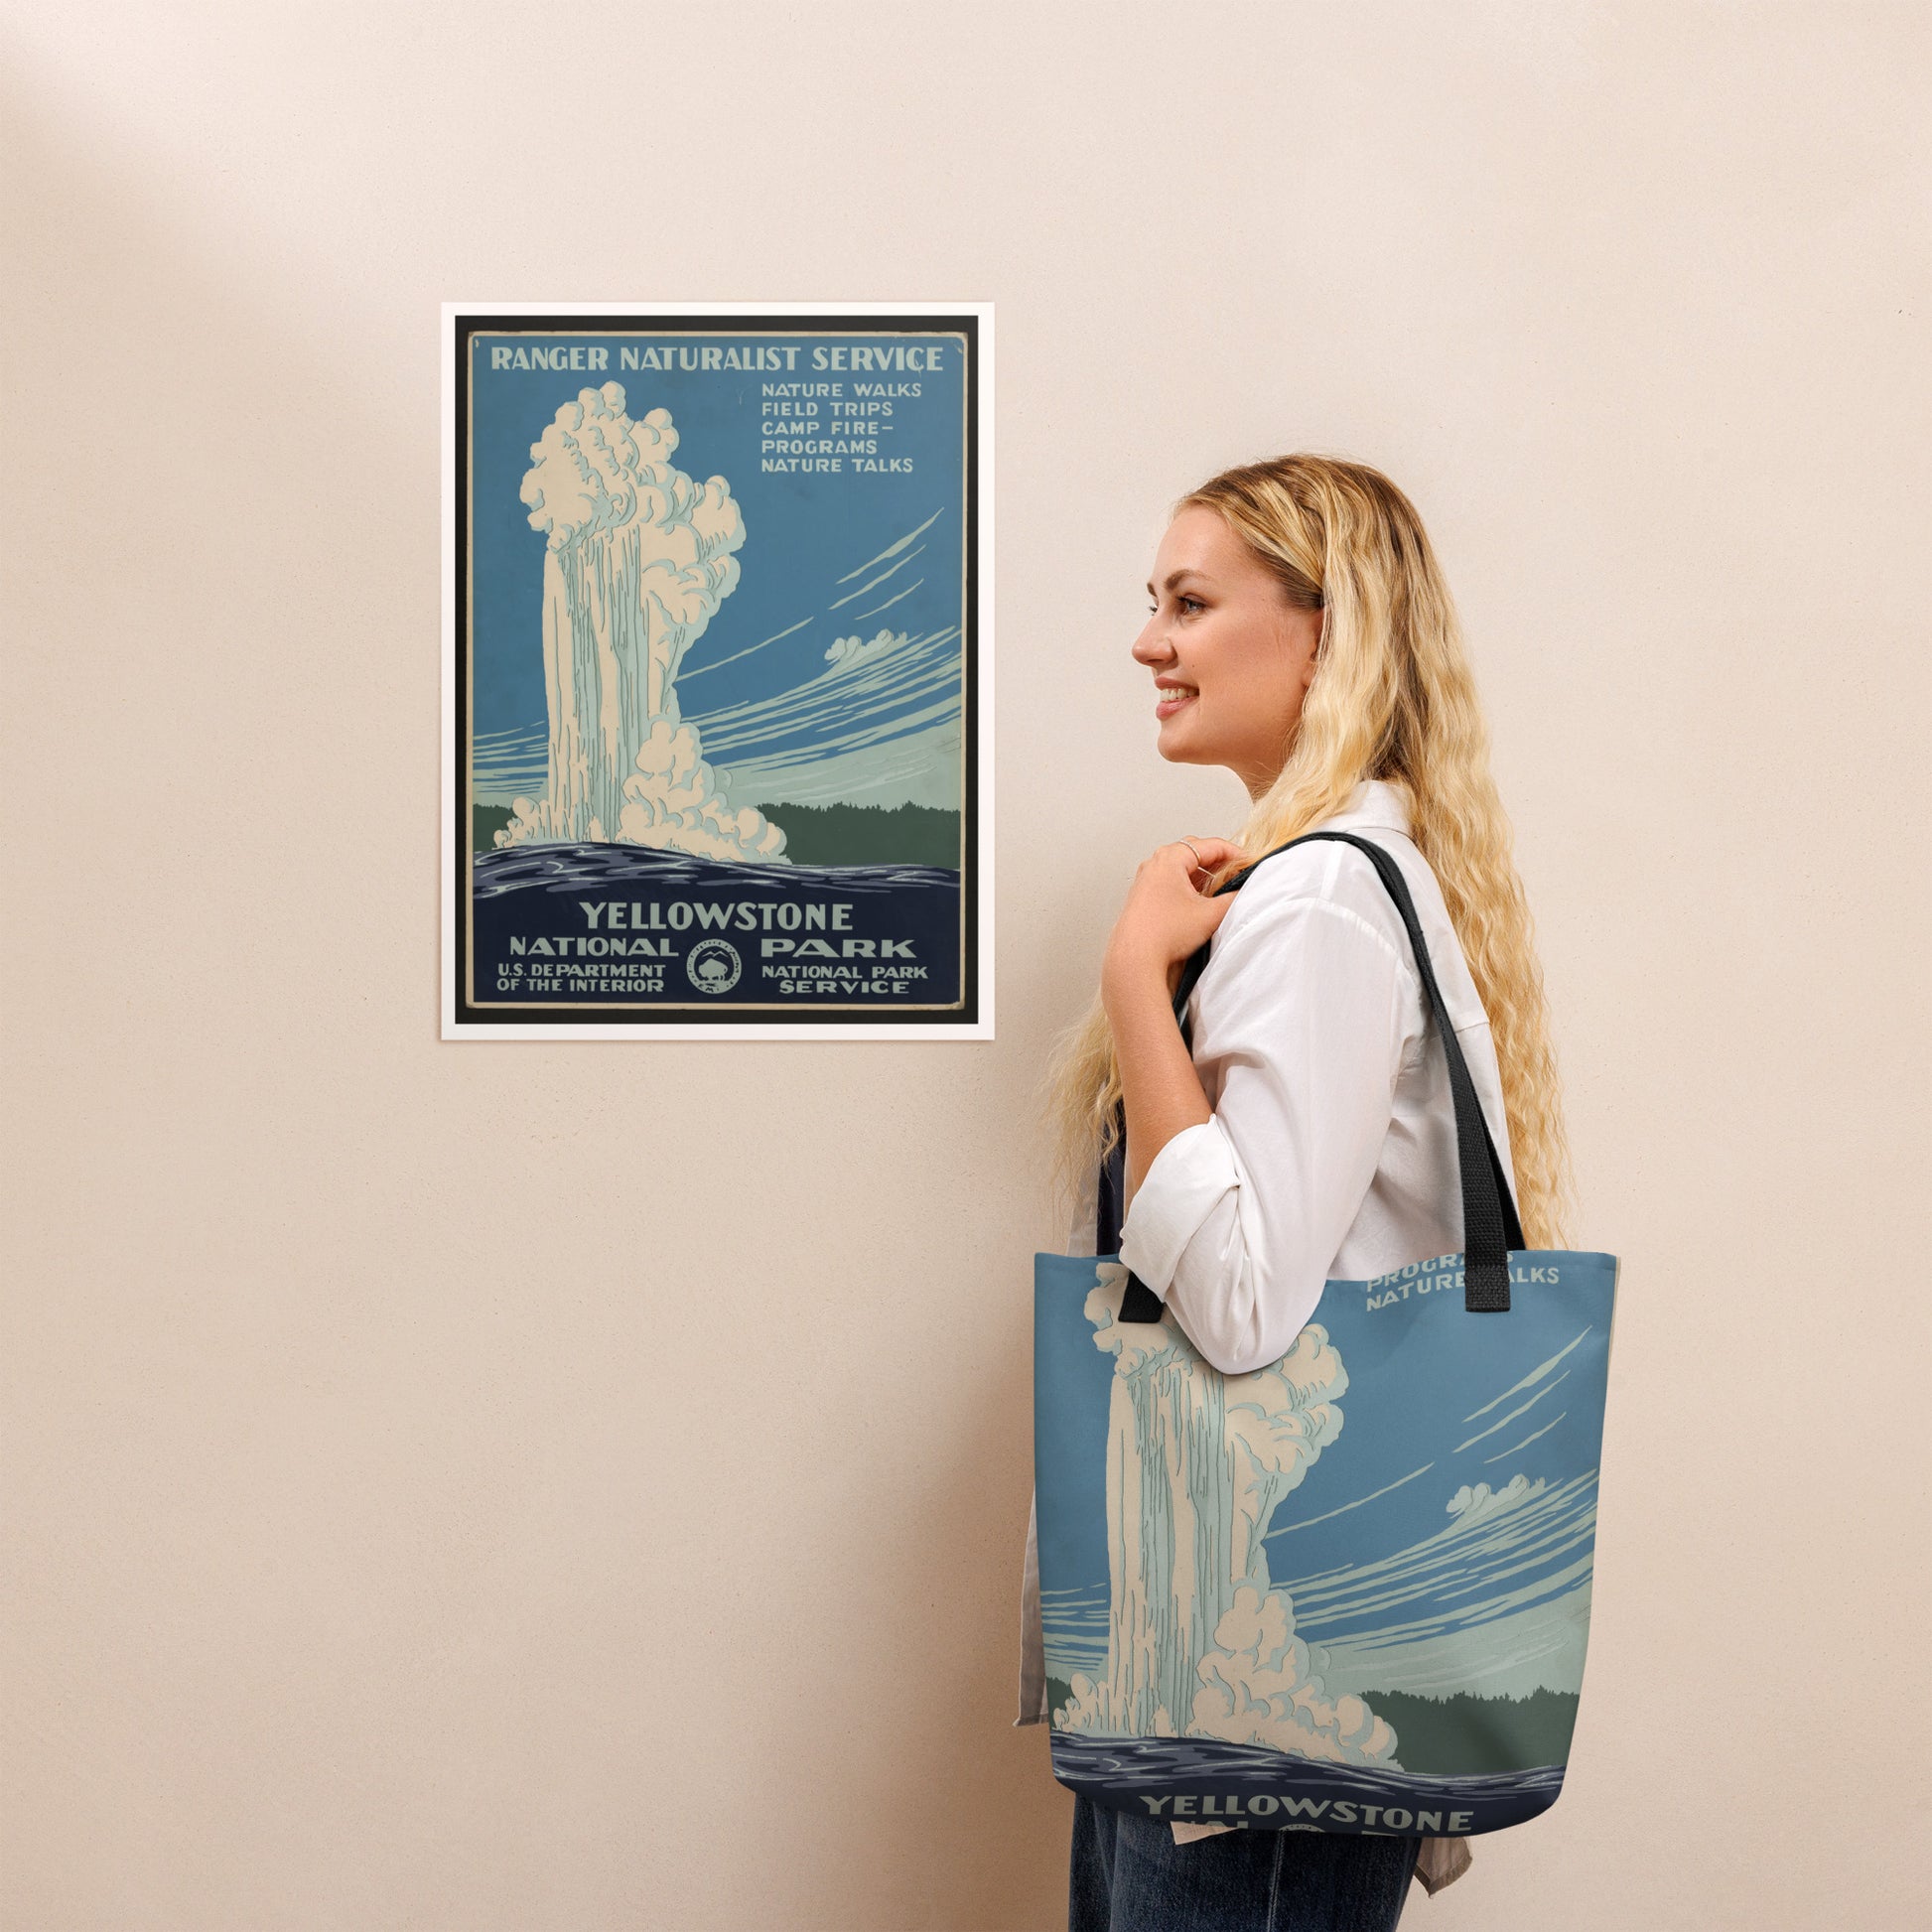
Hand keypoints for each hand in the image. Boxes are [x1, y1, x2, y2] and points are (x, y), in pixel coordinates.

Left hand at [1102, 837, 1251, 1008]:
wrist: (1135, 959)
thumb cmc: (1163, 934)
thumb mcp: (1211, 914)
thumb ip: (1234, 899)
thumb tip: (1245, 892)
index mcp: (1170, 858)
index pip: (1211, 845)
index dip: (1236, 853)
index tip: (1249, 864)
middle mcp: (1155, 864)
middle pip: (1195, 853)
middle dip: (1219, 862)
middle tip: (1237, 874)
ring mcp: (1147, 879)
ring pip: (1183, 868)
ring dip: (1204, 876)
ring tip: (1221, 890)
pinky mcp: (1144, 896)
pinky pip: (1171, 882)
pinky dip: (1189, 886)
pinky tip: (1200, 903)